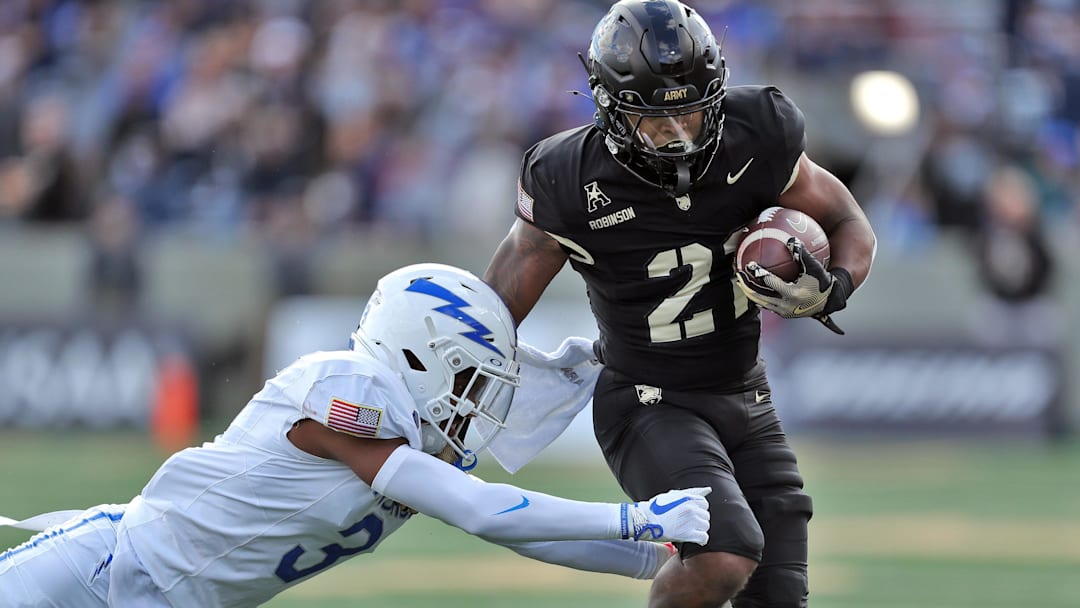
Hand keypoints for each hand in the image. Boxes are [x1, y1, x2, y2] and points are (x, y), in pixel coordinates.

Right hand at [621, 487, 710, 544]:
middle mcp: (691, 508)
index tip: (691, 514)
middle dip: (699, 520)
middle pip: (706, 516)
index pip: (704, 503)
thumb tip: (708, 489)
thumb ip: (691, 492)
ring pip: (705, 526)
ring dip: (699, 529)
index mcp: (688, 498)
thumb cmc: (657, 508)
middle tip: (688, 523)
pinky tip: (694, 539)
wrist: (644, 520)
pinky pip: (703, 538)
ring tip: (689, 530)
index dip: (698, 509)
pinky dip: (700, 539)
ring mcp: (690, 521)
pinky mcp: (687, 534)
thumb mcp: (673, 495)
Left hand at [735, 238, 851, 334]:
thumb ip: (802, 254)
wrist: (828, 302)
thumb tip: (790, 240)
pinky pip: (765, 305)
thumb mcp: (814, 267)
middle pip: (759, 295)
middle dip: (747, 285)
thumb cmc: (821, 282)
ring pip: (760, 302)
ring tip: (740, 281)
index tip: (750, 264)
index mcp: (793, 293)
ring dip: (749, 292)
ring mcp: (782, 311)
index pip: (771, 283)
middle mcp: (786, 305)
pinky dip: (756, 296)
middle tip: (739, 274)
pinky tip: (750, 287)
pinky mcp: (781, 314)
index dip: (759, 273)